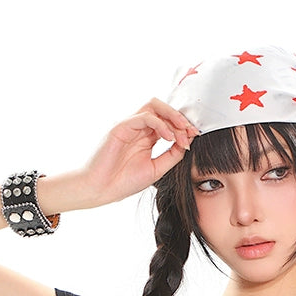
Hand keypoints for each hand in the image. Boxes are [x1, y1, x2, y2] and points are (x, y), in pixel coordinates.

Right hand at [81, 98, 199, 206]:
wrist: (100, 190)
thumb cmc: (123, 182)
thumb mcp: (156, 170)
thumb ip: (171, 156)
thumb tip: (187, 144)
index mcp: (146, 138)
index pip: (167, 122)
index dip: (183, 127)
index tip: (195, 136)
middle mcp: (138, 128)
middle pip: (161, 109)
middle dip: (179, 117)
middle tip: (191, 131)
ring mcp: (129, 126)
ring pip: (153, 106)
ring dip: (171, 115)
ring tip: (182, 131)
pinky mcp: (121, 127)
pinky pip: (144, 117)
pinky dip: (160, 124)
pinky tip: (169, 137)